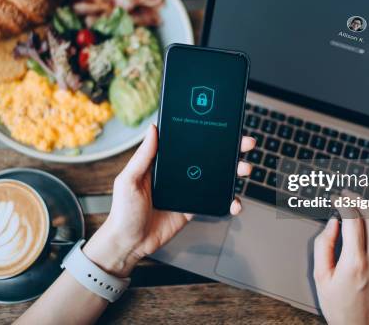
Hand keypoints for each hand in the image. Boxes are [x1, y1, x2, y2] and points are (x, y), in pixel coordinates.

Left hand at [83, 124, 255, 276]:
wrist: (129, 243)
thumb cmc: (123, 211)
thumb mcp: (128, 180)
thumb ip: (143, 156)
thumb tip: (153, 128)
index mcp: (163, 161)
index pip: (188, 141)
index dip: (206, 132)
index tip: (223, 125)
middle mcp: (178, 172)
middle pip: (208, 156)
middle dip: (230, 149)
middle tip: (245, 143)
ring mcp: (188, 189)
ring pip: (217, 176)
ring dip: (234, 171)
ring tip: (244, 169)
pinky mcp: (194, 206)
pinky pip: (215, 200)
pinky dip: (229, 200)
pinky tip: (235, 201)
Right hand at [313, 191, 368, 324]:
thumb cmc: (340, 307)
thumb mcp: (321, 277)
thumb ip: (323, 245)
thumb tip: (332, 223)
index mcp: (355, 263)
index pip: (352, 220)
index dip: (343, 203)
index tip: (337, 199)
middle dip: (358, 200)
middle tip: (348, 195)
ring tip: (365, 202)